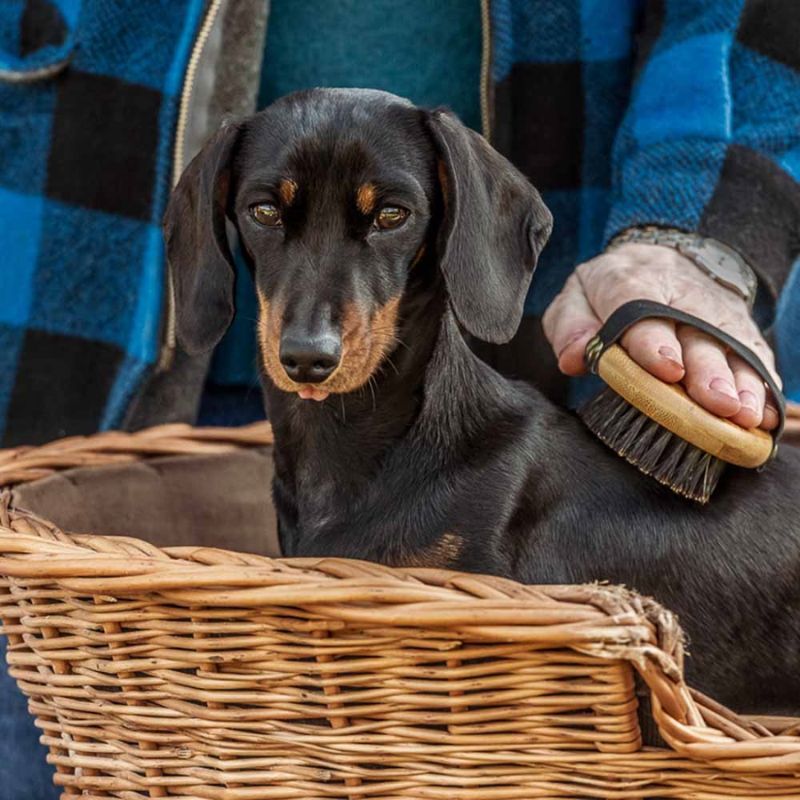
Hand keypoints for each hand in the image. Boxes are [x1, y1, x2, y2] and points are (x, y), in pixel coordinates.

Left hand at [542, 243, 780, 429]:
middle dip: (708, 369)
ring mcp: (714, 309)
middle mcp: (679, 294)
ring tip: (745, 415)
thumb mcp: (577, 297)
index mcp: (629, 282)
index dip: (654, 341)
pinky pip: (754, 353)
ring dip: (741, 382)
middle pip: (696, 332)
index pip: (640, 309)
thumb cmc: (608, 290)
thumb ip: (570, 326)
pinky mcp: (738, 326)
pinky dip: (761, 384)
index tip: (667, 369)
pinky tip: (765, 414)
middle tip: (717, 402)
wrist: (656, 258)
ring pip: (731, 344)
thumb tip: (575, 358)